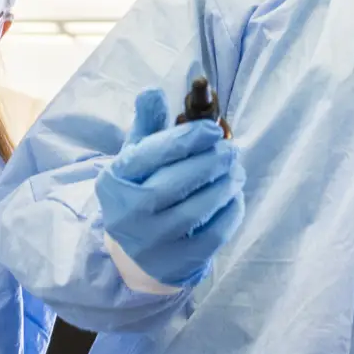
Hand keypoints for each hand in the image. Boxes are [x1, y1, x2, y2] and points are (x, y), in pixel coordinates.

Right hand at [98, 86, 244, 286]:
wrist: (134, 254)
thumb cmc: (140, 192)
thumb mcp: (136, 159)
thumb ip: (146, 125)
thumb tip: (152, 91)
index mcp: (116, 181)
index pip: (150, 155)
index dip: (186, 139)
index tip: (213, 130)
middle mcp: (129, 214)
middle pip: (174, 183)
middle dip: (210, 161)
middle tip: (231, 149)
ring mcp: (152, 242)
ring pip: (196, 210)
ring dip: (224, 185)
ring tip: (236, 169)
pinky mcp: (178, 262)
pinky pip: (213, 234)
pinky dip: (231, 211)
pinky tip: (235, 195)